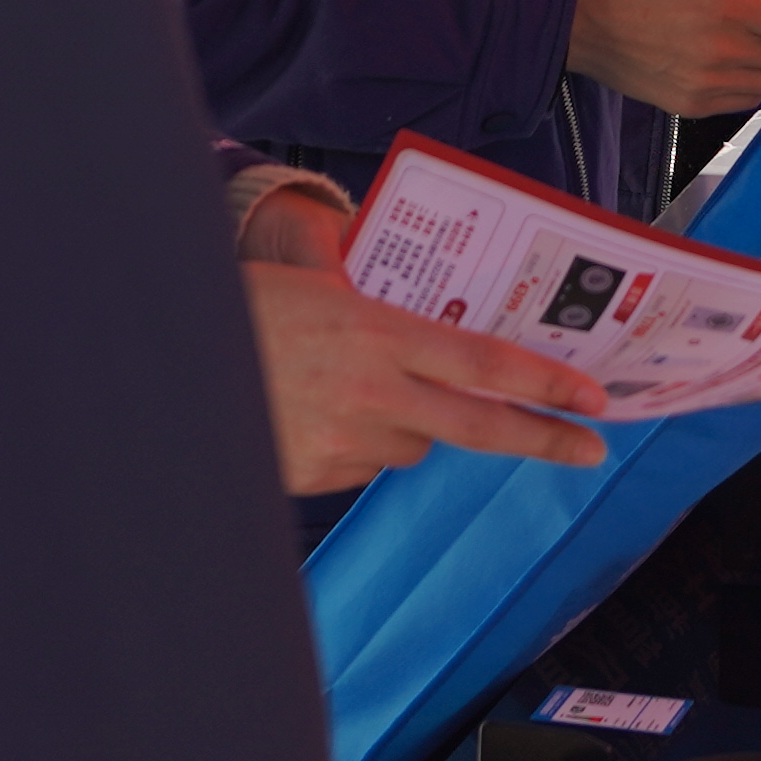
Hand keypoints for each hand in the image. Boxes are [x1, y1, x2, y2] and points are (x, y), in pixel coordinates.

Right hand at [242, 220, 610, 496]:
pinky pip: (362, 463)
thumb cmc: (244, 309)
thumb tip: (426, 317)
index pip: (483, 362)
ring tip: (353, 386)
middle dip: (543, 438)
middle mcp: (371, 392)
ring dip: (410, 424)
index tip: (592, 396)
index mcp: (377, 332)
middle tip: (592, 450)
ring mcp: (343, 440)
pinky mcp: (314, 474)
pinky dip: (359, 442)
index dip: (544, 382)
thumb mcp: (318, 287)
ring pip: (412, 445)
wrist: (168, 365)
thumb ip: (377, 308)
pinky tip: (317, 411)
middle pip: (477, 425)